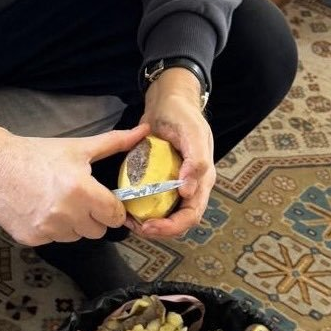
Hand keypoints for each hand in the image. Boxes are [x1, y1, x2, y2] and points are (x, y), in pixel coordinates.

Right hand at [0, 121, 151, 246]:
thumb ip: (114, 143)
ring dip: (72, 224)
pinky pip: (54, 240)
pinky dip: (51, 229)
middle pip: (97, 230)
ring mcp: (47, 229)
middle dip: (92, 216)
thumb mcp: (78, 148)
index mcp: (82, 191)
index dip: (112, 208)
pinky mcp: (32, 238)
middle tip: (78, 198)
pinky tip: (40, 209)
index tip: (104, 200)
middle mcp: (66, 214)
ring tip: (57, 202)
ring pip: (76, 237)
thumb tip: (144, 131)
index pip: (114, 216)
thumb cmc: (38, 154)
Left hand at [131, 69, 214, 238]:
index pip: (192, 214)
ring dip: (150, 222)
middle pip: (179, 220)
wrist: (167, 100)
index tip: (150, 226)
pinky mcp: (161, 178)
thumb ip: (195, 161)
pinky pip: (155, 200)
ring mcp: (176, 183)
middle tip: (136, 228)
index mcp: (203, 178)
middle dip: (159, 229)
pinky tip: (128, 208)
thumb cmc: (182, 114)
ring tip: (130, 222)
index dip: (173, 226)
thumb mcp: (191, 133)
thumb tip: (189, 192)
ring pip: (166, 213)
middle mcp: (191, 185)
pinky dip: (143, 208)